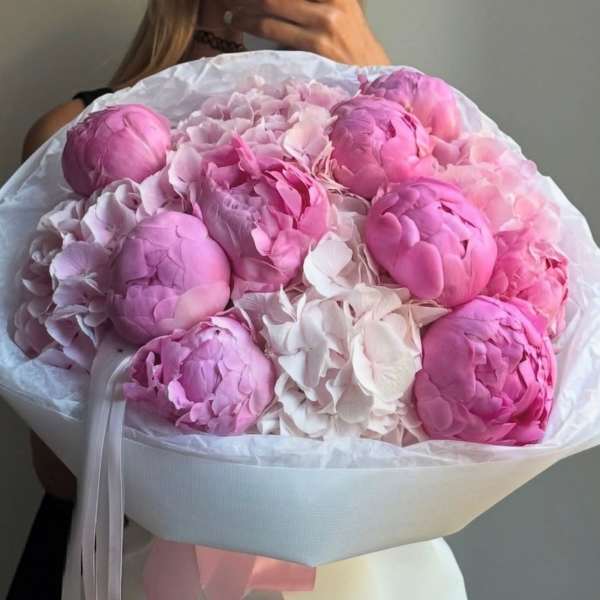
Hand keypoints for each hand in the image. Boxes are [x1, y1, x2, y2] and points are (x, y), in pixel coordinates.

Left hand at [224, 0, 389, 65]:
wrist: (376, 80)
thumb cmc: (352, 51)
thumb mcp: (341, 15)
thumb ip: (313, 7)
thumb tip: (275, 6)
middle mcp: (332, 2)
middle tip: (231, 0)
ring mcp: (326, 22)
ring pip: (272, 6)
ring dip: (246, 8)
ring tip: (231, 13)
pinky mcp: (317, 46)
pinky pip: (275, 31)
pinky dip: (254, 26)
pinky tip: (242, 25)